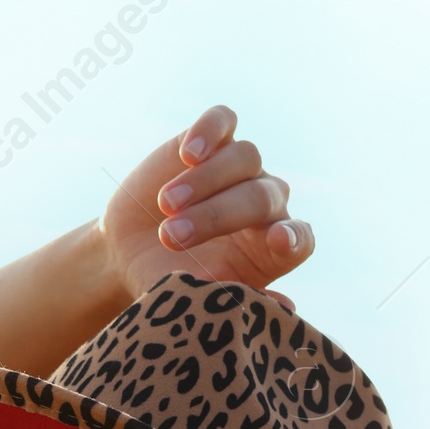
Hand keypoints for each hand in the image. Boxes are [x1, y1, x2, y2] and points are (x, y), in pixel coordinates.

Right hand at [100, 105, 313, 307]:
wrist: (130, 253)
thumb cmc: (169, 282)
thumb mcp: (196, 299)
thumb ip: (235, 300)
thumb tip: (287, 307)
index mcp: (271, 249)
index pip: (300, 239)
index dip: (293, 238)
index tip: (277, 241)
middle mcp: (265, 205)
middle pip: (261, 197)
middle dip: (216, 216)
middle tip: (172, 238)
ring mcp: (241, 168)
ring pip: (243, 158)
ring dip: (204, 183)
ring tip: (166, 206)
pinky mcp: (212, 140)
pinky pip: (223, 121)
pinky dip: (209, 131)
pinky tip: (188, 153)